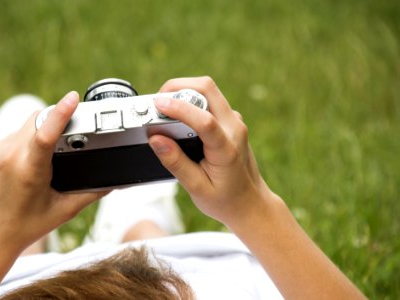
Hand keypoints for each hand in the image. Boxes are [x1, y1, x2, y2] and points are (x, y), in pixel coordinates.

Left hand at [0, 91, 107, 256]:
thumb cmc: (25, 228)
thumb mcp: (64, 210)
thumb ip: (92, 192)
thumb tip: (115, 182)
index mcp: (29, 171)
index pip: (47, 133)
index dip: (61, 112)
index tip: (72, 98)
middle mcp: (6, 157)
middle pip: (37, 121)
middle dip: (53, 124)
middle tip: (64, 141)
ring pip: (22, 128)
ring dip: (36, 136)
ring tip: (40, 162)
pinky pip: (7, 138)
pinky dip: (20, 145)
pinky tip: (20, 166)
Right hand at [149, 76, 273, 226]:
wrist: (251, 203)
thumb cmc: (226, 199)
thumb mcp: (197, 188)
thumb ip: (176, 163)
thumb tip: (156, 139)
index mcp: (226, 149)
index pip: (204, 120)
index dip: (179, 108)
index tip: (158, 104)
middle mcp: (234, 128)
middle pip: (207, 88)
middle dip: (178, 86)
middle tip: (157, 101)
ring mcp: (234, 121)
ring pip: (209, 90)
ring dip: (184, 91)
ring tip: (164, 108)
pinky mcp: (230, 120)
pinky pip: (210, 100)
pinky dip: (191, 100)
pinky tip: (178, 116)